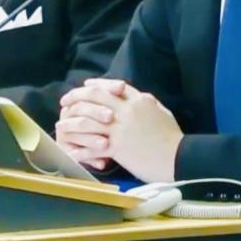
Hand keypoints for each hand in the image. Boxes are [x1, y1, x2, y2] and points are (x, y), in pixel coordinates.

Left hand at [58, 79, 182, 181]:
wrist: (178, 157)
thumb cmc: (173, 137)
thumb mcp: (162, 112)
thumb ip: (148, 103)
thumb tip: (141, 98)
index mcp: (139, 100)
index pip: (113, 86)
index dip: (97, 84)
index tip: (85, 85)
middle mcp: (126, 110)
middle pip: (95, 97)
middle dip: (76, 97)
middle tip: (64, 102)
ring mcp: (120, 128)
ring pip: (88, 120)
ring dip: (71, 123)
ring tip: (61, 126)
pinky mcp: (117, 147)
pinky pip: (92, 146)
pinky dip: (79, 149)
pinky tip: (70, 152)